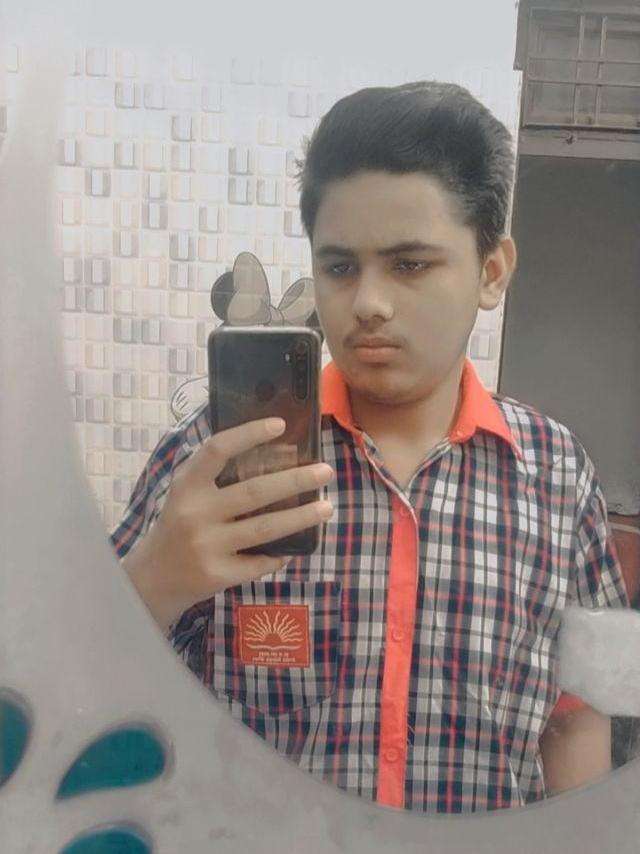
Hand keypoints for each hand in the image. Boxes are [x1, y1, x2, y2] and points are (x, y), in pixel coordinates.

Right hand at [122, 417, 333, 631]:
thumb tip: (273, 449)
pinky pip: (261, 562)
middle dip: (296, 480)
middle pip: (254, 492)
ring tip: (327, 507)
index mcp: (187, 485)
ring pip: (265, 528)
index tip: (280, 424)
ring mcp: (207, 546)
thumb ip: (215, 473)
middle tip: (325, 471)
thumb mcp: (186, 492)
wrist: (154, 577)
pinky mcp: (218, 574)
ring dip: (301, 517)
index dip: (249, 434)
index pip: (218, 450)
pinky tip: (295, 547)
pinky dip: (281, 554)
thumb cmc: (180, 524)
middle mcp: (196, 513)